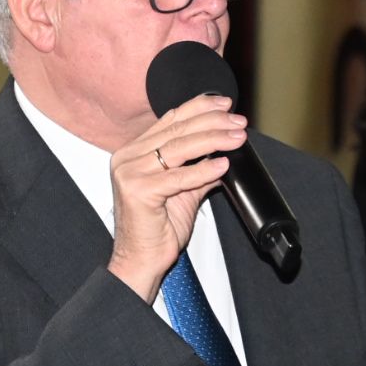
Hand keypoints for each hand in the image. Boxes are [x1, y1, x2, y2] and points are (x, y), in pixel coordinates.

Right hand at [108, 95, 246, 301]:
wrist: (140, 260)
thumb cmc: (157, 229)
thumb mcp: (182, 191)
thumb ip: (199, 170)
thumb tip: (225, 153)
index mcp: (133, 152)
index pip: (170, 120)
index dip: (199, 108)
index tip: (225, 105)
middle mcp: (127, 158)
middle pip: (176, 130)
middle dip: (213, 122)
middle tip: (238, 121)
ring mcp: (130, 173)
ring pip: (178, 148)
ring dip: (213, 140)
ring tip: (237, 138)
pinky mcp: (138, 191)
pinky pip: (178, 177)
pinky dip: (203, 170)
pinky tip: (222, 165)